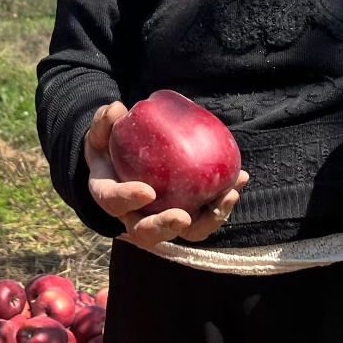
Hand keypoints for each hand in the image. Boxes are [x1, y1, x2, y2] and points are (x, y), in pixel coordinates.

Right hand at [84, 99, 248, 247]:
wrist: (125, 160)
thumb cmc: (111, 146)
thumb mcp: (102, 132)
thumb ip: (104, 122)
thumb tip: (117, 109)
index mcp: (110, 196)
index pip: (114, 203)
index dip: (128, 200)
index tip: (148, 191)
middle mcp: (135, 215)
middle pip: (147, 233)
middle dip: (165, 227)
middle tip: (182, 217)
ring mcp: (165, 218)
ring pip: (186, 231)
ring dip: (210, 219)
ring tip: (228, 194)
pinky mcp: (189, 212)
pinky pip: (208, 213)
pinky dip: (225, 200)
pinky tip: (241, 177)